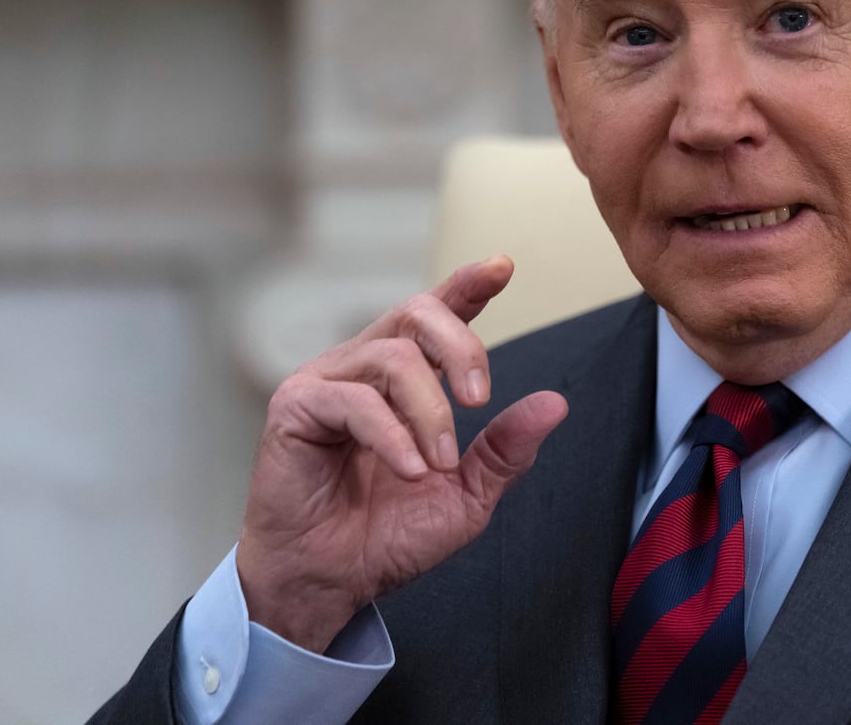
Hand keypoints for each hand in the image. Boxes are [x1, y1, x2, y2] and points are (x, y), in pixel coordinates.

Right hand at [235, 255, 568, 652]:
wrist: (329, 583)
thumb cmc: (386, 537)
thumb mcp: (466, 495)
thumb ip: (505, 449)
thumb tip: (555, 404)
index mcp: (405, 380)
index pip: (437, 315)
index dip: (468, 285)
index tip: (501, 266)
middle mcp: (364, 367)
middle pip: (416, 311)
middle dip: (460, 345)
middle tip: (479, 399)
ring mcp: (326, 382)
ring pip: (392, 357)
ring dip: (428, 412)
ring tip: (436, 465)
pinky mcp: (295, 407)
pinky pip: (354, 400)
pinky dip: (391, 436)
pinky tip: (408, 471)